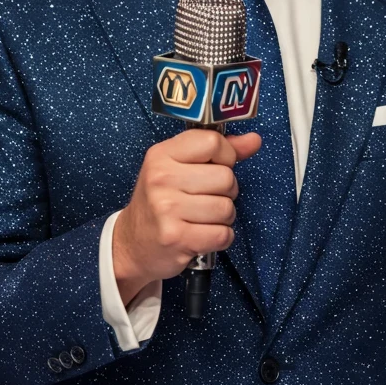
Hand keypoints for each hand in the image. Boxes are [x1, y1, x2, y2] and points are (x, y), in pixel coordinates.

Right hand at [112, 129, 261, 302]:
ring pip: (227, 208)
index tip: (215, 167)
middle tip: (206, 198)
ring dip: (223, 217)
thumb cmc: (160, 202)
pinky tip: (202, 234)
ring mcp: (167, 209)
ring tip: (202, 218)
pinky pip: (223, 234)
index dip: (225, 156)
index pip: (213, 142)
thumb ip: (219, 151)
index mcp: (162, 154)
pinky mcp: (176, 237)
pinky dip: (220, 237)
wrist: (131, 244)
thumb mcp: (179, 167)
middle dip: (226, 192)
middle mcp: (161, 178)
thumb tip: (254, 140)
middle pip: (226, 177)